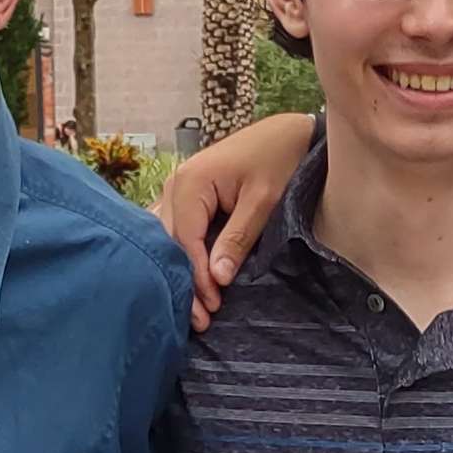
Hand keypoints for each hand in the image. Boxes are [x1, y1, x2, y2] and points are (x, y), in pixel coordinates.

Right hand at [153, 114, 310, 329]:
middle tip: (200, 321)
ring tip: (193, 306)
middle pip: (168, 243)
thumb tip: (217, 278)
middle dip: (184, 282)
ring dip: (178, 270)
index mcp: (190, 182)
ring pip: (166, 238)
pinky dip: (178, 253)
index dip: (196, 277)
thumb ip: (238, 238)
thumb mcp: (263, 201)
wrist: (287, 131)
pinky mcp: (185, 194)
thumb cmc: (279, 160)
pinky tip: (185, 278)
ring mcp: (176, 188)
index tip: (212, 307)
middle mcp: (175, 184)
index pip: (184, 240)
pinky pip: (171, 228)